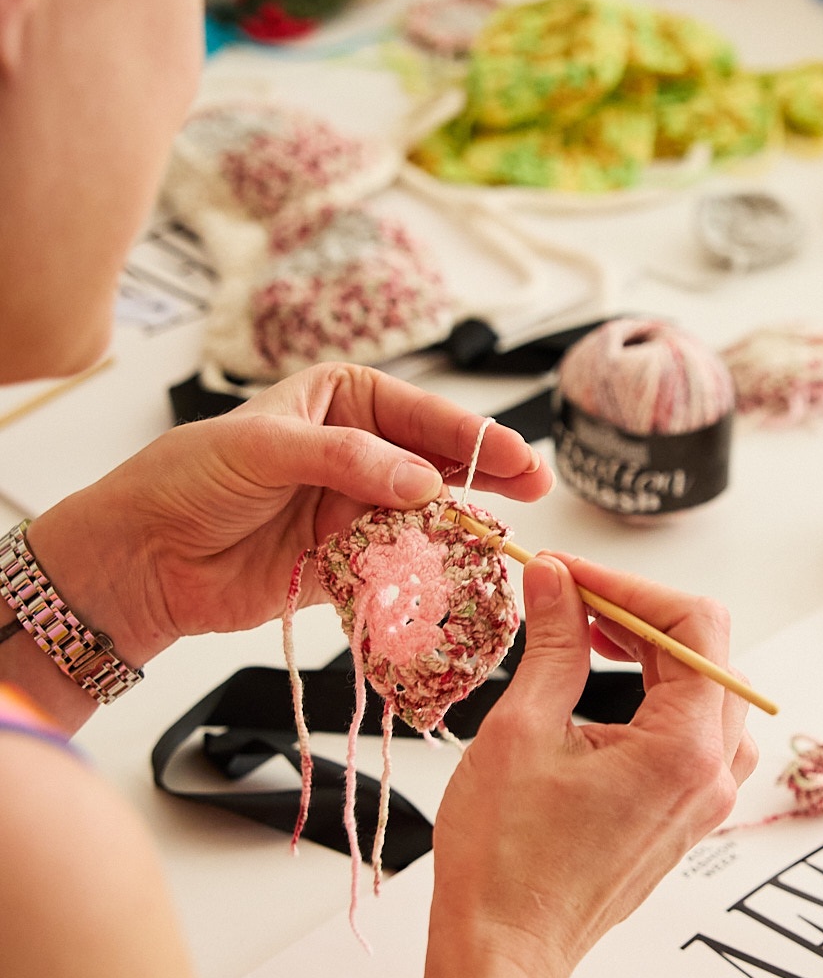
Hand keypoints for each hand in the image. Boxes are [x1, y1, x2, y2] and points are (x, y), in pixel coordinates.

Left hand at [25, 364, 550, 665]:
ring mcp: (351, 511)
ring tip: (497, 538)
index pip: (416, 413)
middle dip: (482, 477)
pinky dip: (423, 575)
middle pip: (433, 464)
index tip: (507, 456)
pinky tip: (451, 577)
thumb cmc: (185, 480)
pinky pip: (397, 568)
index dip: (467, 436)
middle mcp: (352, 453)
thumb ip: (347, 460)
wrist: (137, 558)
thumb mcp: (265, 447)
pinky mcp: (343, 566)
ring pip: (422, 518)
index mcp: (337, 401)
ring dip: (458, 530)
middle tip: (531, 489)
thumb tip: (422, 480)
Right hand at [432, 552, 758, 977]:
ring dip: (651, 653)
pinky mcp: (682, 815)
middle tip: (568, 598)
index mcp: (687, 748)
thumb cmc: (506, 859)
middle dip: (638, 613)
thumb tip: (555, 581)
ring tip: (583, 637)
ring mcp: (703, 799)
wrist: (505, 951)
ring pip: (705, 691)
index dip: (630, 586)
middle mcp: (713, 774)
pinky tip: (600, 687)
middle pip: (707, 654)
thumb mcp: (522, 730)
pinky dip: (654, 695)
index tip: (569, 575)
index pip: (696, 625)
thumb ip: (553, 645)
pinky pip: (692, 732)